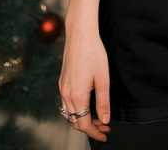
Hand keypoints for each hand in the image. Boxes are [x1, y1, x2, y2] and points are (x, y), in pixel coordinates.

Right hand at [59, 26, 111, 141]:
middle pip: (75, 121)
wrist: (80, 34)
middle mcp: (66, 94)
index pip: (83, 124)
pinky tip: (86, 104)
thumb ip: (103, 102)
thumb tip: (104, 120)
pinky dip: (76, 109)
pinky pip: (66, 103)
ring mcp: (62, 87)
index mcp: (77, 95)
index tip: (106, 134)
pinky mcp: (62, 81)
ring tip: (97, 117)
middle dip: (90, 127)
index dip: (95, 132)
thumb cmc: (93, 53)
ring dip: (81, 119)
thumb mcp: (103, 78)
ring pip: (69, 113)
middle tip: (104, 127)